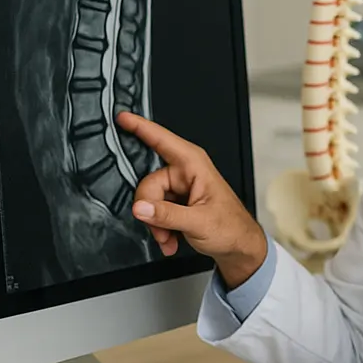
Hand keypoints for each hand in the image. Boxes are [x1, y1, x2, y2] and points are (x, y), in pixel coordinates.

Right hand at [117, 112, 266, 287]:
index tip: (122, 118)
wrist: (239, 245)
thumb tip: (141, 207)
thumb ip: (167, 215)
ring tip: (169, 237)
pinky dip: (159, 228)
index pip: (161, 139)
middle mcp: (185, 172)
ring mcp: (179, 187)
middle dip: (151, 211)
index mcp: (194, 164)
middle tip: (161, 228)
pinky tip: (170, 239)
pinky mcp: (176, 201)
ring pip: (149, 201)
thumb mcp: (199, 222)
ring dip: (156, 224)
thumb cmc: (231, 227)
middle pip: (149, 184)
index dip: (140, 126)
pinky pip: (155, 211)